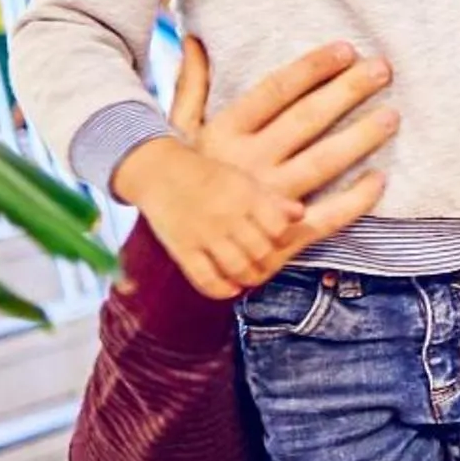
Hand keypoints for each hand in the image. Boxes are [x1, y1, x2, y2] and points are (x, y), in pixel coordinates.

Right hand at [114, 138, 306, 299]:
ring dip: (249, 278)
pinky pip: (206, 278)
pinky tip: (230, 288)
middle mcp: (227, 216)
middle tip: (265, 265)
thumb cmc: (207, 175)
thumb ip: (272, 200)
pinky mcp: (182, 249)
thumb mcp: (244, 180)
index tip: (278, 243)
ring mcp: (204, 234)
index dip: (283, 240)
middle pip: (261, 251)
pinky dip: (222, 289)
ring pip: (238, 267)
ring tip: (250, 276)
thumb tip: (300, 215)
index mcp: (245, 196)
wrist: (160, 171)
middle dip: (267, 263)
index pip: (278, 228)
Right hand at [172, 36, 395, 264]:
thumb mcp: (179, 132)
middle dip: (347, 91)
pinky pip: (326, 218)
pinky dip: (356, 201)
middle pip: (306, 120)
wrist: (173, 250)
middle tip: (382, 69)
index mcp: (224, 134)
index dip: (312, 67)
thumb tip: (195, 40)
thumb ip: (191, 86)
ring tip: (391, 116)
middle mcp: (246, 164)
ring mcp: (266, 202)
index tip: (346, 49)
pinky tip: (379, 179)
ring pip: (322, 164)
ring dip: (361, 139)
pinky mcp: (279, 237)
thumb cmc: (185, 179)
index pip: (275, 91)